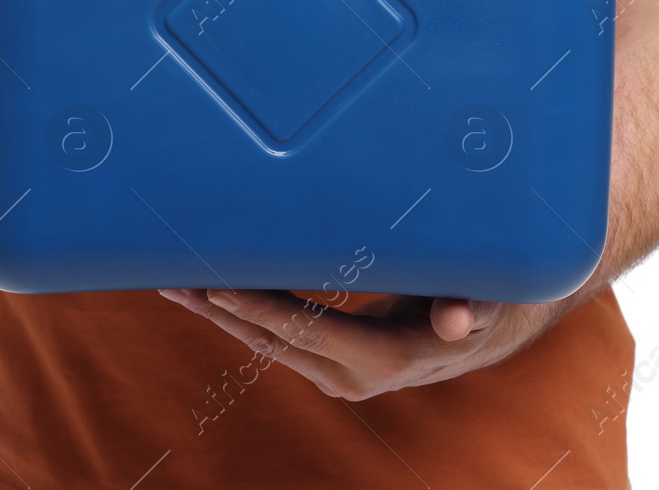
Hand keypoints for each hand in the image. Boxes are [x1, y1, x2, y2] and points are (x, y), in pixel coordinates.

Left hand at [159, 288, 571, 400]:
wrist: (477, 336)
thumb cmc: (480, 303)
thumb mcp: (483, 301)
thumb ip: (468, 308)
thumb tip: (457, 318)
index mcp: (385, 358)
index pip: (311, 331)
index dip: (265, 310)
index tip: (221, 289)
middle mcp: (352, 377)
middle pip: (274, 342)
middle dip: (222, 312)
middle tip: (175, 282)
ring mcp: (335, 377)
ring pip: (267, 344)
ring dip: (220, 315)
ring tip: (176, 285)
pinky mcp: (326, 367)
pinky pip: (276, 341)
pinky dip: (241, 317)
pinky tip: (209, 295)